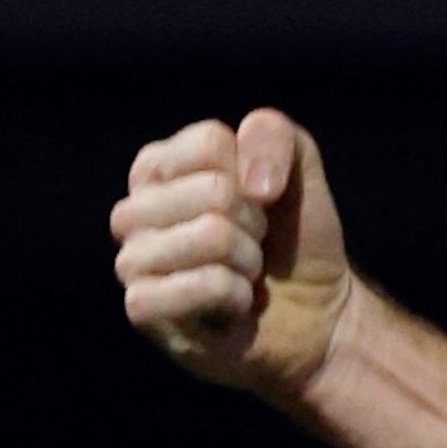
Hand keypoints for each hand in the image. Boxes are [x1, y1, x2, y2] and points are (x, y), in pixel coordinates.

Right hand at [110, 108, 357, 394]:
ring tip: (243, 274)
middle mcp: (132, 210)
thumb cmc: (294, 238)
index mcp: (157, 167)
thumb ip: (274, 134)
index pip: (210, 142)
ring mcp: (131, 261)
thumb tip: (251, 184)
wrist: (315, 313)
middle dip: (256, 221)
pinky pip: (205, 283)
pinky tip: (233, 304)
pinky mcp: (140, 308)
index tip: (260, 201)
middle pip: (214, 190)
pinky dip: (239, 294)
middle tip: (253, 244)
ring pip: (211, 235)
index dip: (256, 172)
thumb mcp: (299, 169)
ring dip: (249, 259)